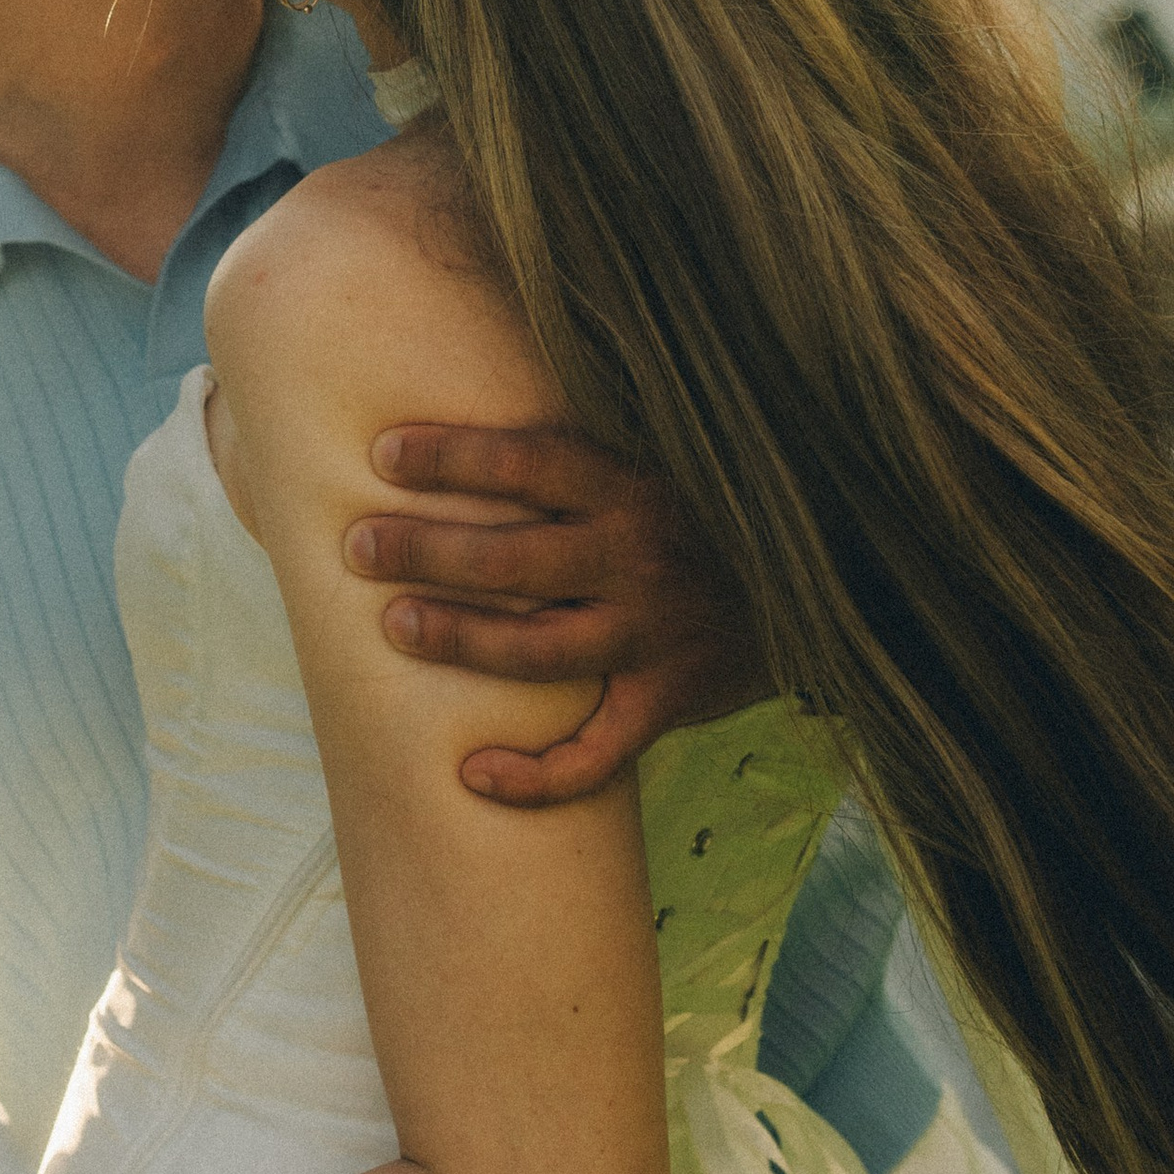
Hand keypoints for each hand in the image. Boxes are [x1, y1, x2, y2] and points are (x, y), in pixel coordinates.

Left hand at [353, 424, 763, 803]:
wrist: (815, 591)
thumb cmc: (697, 518)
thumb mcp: (654, 462)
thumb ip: (576, 451)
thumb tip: (467, 396)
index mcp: (631, 488)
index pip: (529, 463)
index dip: (453, 457)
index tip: (382, 454)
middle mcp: (639, 561)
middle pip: (513, 560)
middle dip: (426, 552)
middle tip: (357, 547)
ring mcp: (653, 636)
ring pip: (538, 652)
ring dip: (460, 641)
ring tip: (396, 626)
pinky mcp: (666, 701)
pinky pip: (595, 754)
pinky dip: (535, 777)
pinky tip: (473, 775)